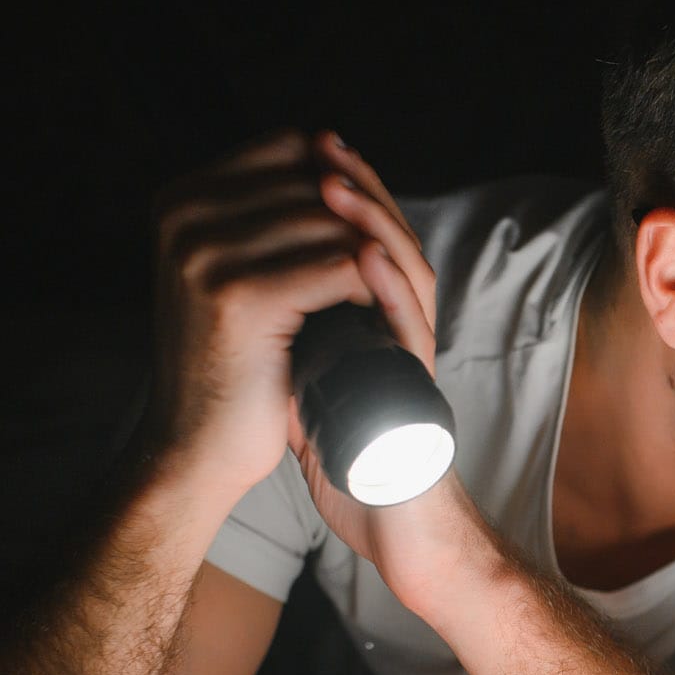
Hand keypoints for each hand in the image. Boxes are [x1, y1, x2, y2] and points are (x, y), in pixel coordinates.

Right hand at [150, 129, 377, 498]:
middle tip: (391, 264)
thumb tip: (333, 147)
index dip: (341, 179)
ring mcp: (207, 253)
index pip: (288, 146)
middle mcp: (184, 215)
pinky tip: (379, 313)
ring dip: (374, 256)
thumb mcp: (234, 269)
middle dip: (365, 220)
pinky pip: (340, 267)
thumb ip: (267, 212)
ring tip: (385, 291)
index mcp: (179, 198)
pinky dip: (372, 287)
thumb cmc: (232, 359)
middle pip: (316, 182)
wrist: (198, 444)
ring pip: (334, 224)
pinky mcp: (242, 297)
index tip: (365, 223)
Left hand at [281, 137, 489, 611]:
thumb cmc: (360, 471)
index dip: (343, 197)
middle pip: (394, 242)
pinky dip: (387, 287)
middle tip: (325, 141)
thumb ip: (299, 344)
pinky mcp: (421, 395)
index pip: (369, 243)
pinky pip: (409, 331)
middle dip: (361, 189)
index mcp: (381, 329)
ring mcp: (417, 363)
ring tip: (336, 178)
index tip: (303, 154)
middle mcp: (405, 336)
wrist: (396, 534)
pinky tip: (360, 254)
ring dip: (373, 221)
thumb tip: (253, 303)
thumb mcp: (316, 392)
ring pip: (408, 275)